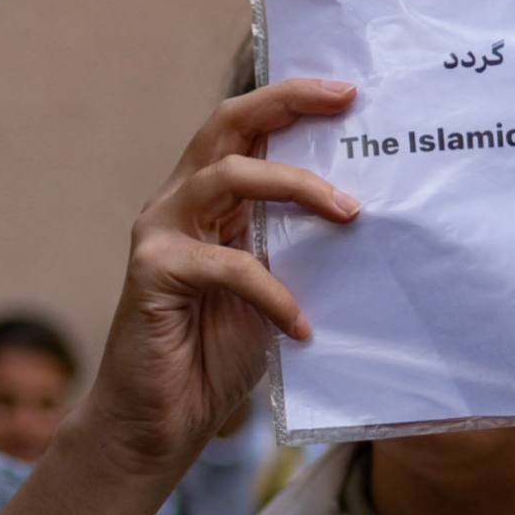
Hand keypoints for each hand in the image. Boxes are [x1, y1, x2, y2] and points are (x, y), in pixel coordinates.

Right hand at [70, 78, 357, 485]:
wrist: (159, 422)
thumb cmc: (213, 357)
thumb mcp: (271, 291)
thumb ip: (293, 249)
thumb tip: (362, 215)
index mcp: (208, 202)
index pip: (245, 130)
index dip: (291, 101)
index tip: (349, 92)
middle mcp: (178, 203)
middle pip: (226, 126)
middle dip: (287, 104)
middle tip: (345, 103)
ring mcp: (160, 233)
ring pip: (227, 176)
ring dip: (296, 188)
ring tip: (349, 216)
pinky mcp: (152, 272)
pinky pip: (226, 264)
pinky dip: (274, 291)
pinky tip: (301, 326)